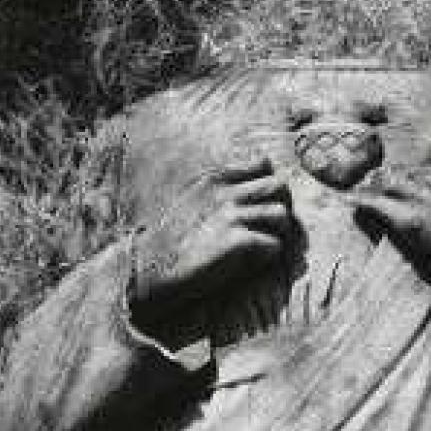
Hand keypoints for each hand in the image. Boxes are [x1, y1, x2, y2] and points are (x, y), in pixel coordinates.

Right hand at [130, 157, 292, 331]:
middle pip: (279, 185)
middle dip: (282, 204)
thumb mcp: (193, 200)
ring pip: (281, 214)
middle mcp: (226, 193)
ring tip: (264, 243)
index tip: (263, 200)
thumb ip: (219, 192)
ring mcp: (231, 215)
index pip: (263, 163)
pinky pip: (273, 244)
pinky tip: (254, 261)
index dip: (269, 182)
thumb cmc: (171, 239)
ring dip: (278, 231)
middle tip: (272, 224)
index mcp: (215, 179)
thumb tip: (252, 194)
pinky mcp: (235, 241)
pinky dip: (268, 254)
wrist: (149, 267)